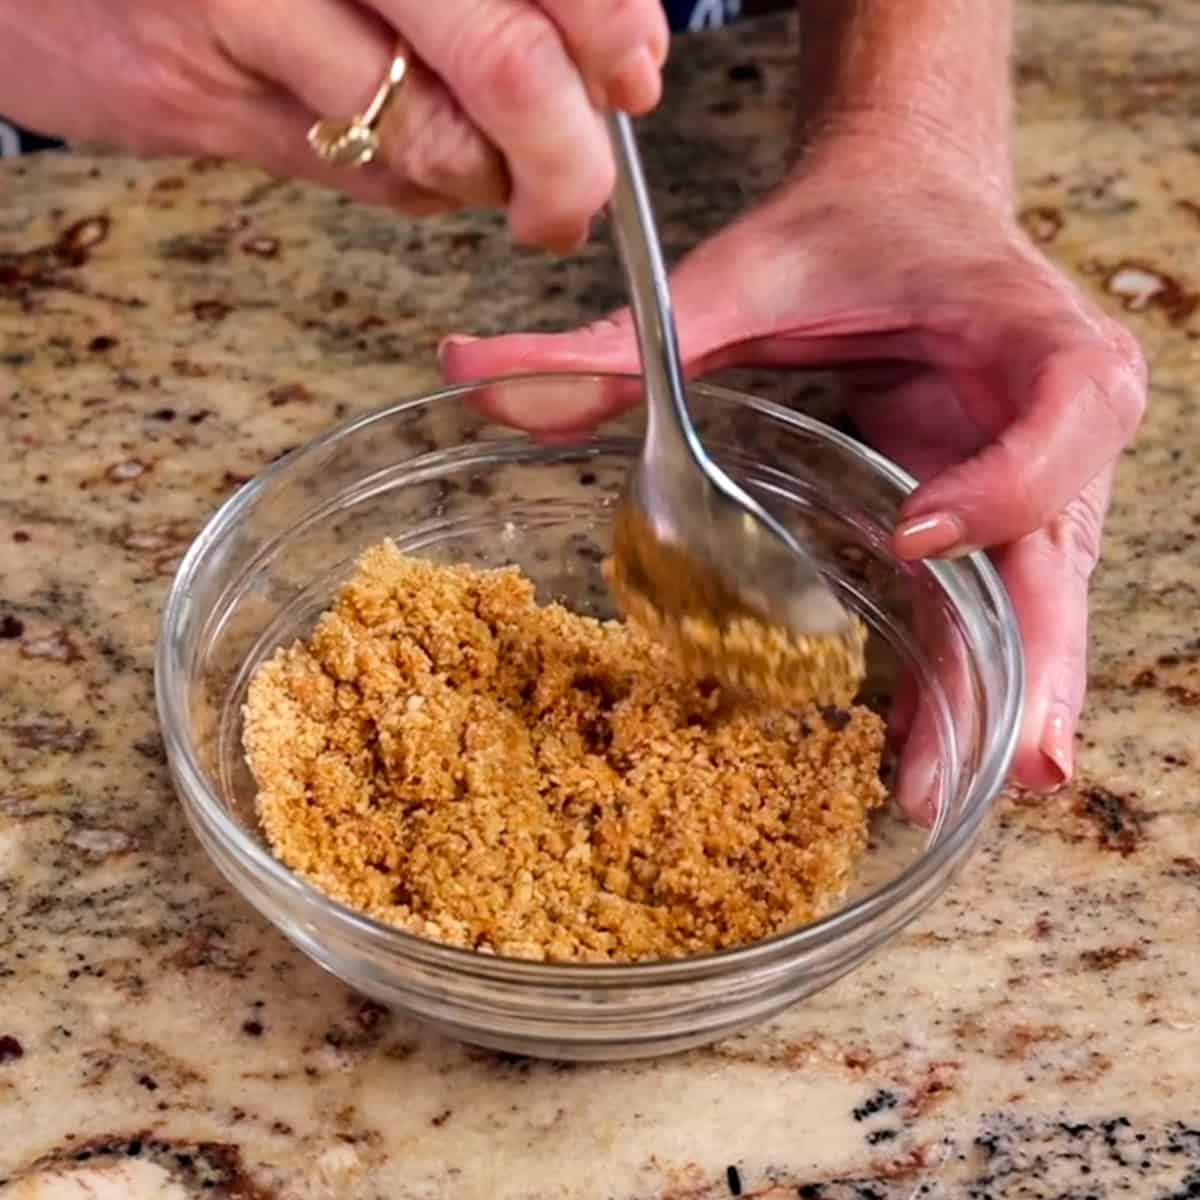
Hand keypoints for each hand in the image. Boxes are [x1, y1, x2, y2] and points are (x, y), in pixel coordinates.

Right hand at [0, 0, 667, 249]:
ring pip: (435, 138)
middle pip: (507, 58)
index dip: (611, 27)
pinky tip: (410, 157)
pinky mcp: (208, 92)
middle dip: (568, 154)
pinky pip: (363, 172)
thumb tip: (612, 59)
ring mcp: (255, 5)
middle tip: (574, 195)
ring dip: (487, 185)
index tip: (634, 76)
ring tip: (488, 172)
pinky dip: (418, 189)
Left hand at [440, 132, 1146, 797]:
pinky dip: (965, 681)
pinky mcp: (995, 517)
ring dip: (1006, 701)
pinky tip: (923, 753)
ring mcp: (1035, 477)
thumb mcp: (742, 277)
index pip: (1067, 408)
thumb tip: (475, 373)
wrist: (909, 213)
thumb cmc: (852, 237)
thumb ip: (624, 338)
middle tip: (1007, 761)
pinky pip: (992, 608)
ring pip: (1041, 601)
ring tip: (949, 790)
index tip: (912, 539)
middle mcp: (1056, 415)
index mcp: (1026, 330)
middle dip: (1037, 658)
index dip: (1009, 482)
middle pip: (1065, 545)